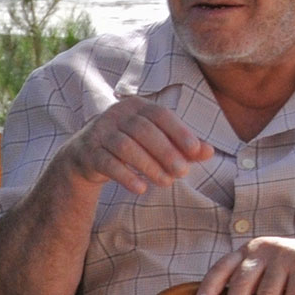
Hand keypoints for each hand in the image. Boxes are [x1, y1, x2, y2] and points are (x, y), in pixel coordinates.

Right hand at [56, 96, 212, 196]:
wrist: (85, 156)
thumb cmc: (130, 145)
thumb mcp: (156, 142)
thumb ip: (182, 146)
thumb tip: (209, 151)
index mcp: (136, 106)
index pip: (160, 114)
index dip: (179, 132)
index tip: (195, 151)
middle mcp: (115, 114)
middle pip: (143, 130)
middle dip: (166, 152)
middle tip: (183, 173)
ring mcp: (99, 133)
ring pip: (125, 146)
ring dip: (148, 166)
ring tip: (166, 182)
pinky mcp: (88, 153)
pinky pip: (107, 163)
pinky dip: (125, 176)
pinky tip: (141, 188)